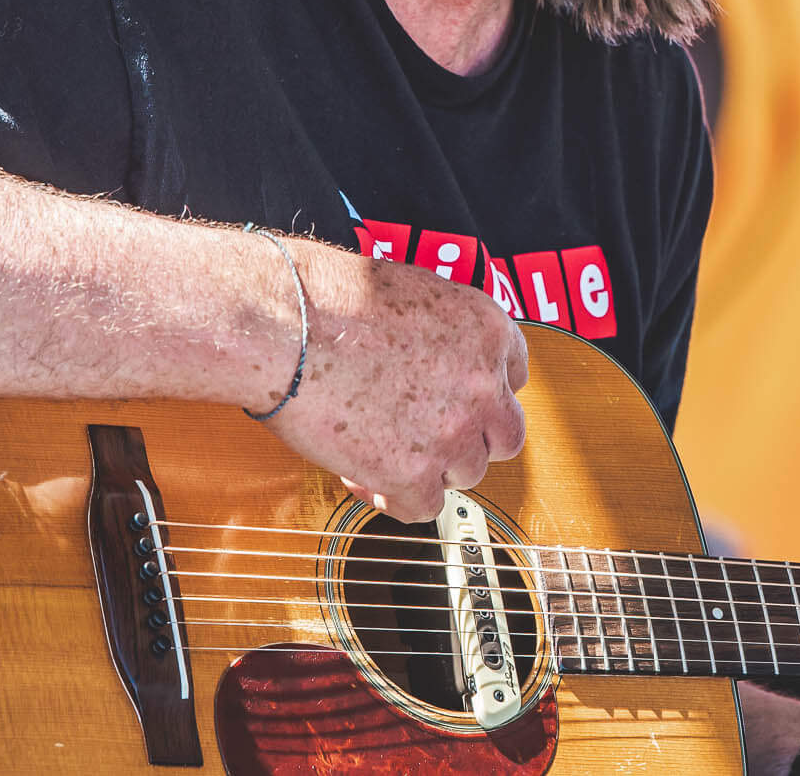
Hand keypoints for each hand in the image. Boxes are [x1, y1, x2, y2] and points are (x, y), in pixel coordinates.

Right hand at [263, 243, 527, 521]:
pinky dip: (395, 498)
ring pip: (465, 473)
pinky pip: (422, 507)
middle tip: (429, 432)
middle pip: (504, 436)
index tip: (458, 400)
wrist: (286, 324)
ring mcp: (452, 433)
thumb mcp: (411, 292)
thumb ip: (443, 331)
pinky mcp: (412, 474)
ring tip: (386, 448)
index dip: (482, 393)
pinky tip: (367, 478)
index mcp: (487, 330)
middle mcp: (481, 384)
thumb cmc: (330, 297)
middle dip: (470, 438)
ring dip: (431, 467)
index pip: (513, 377)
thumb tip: (436, 356)